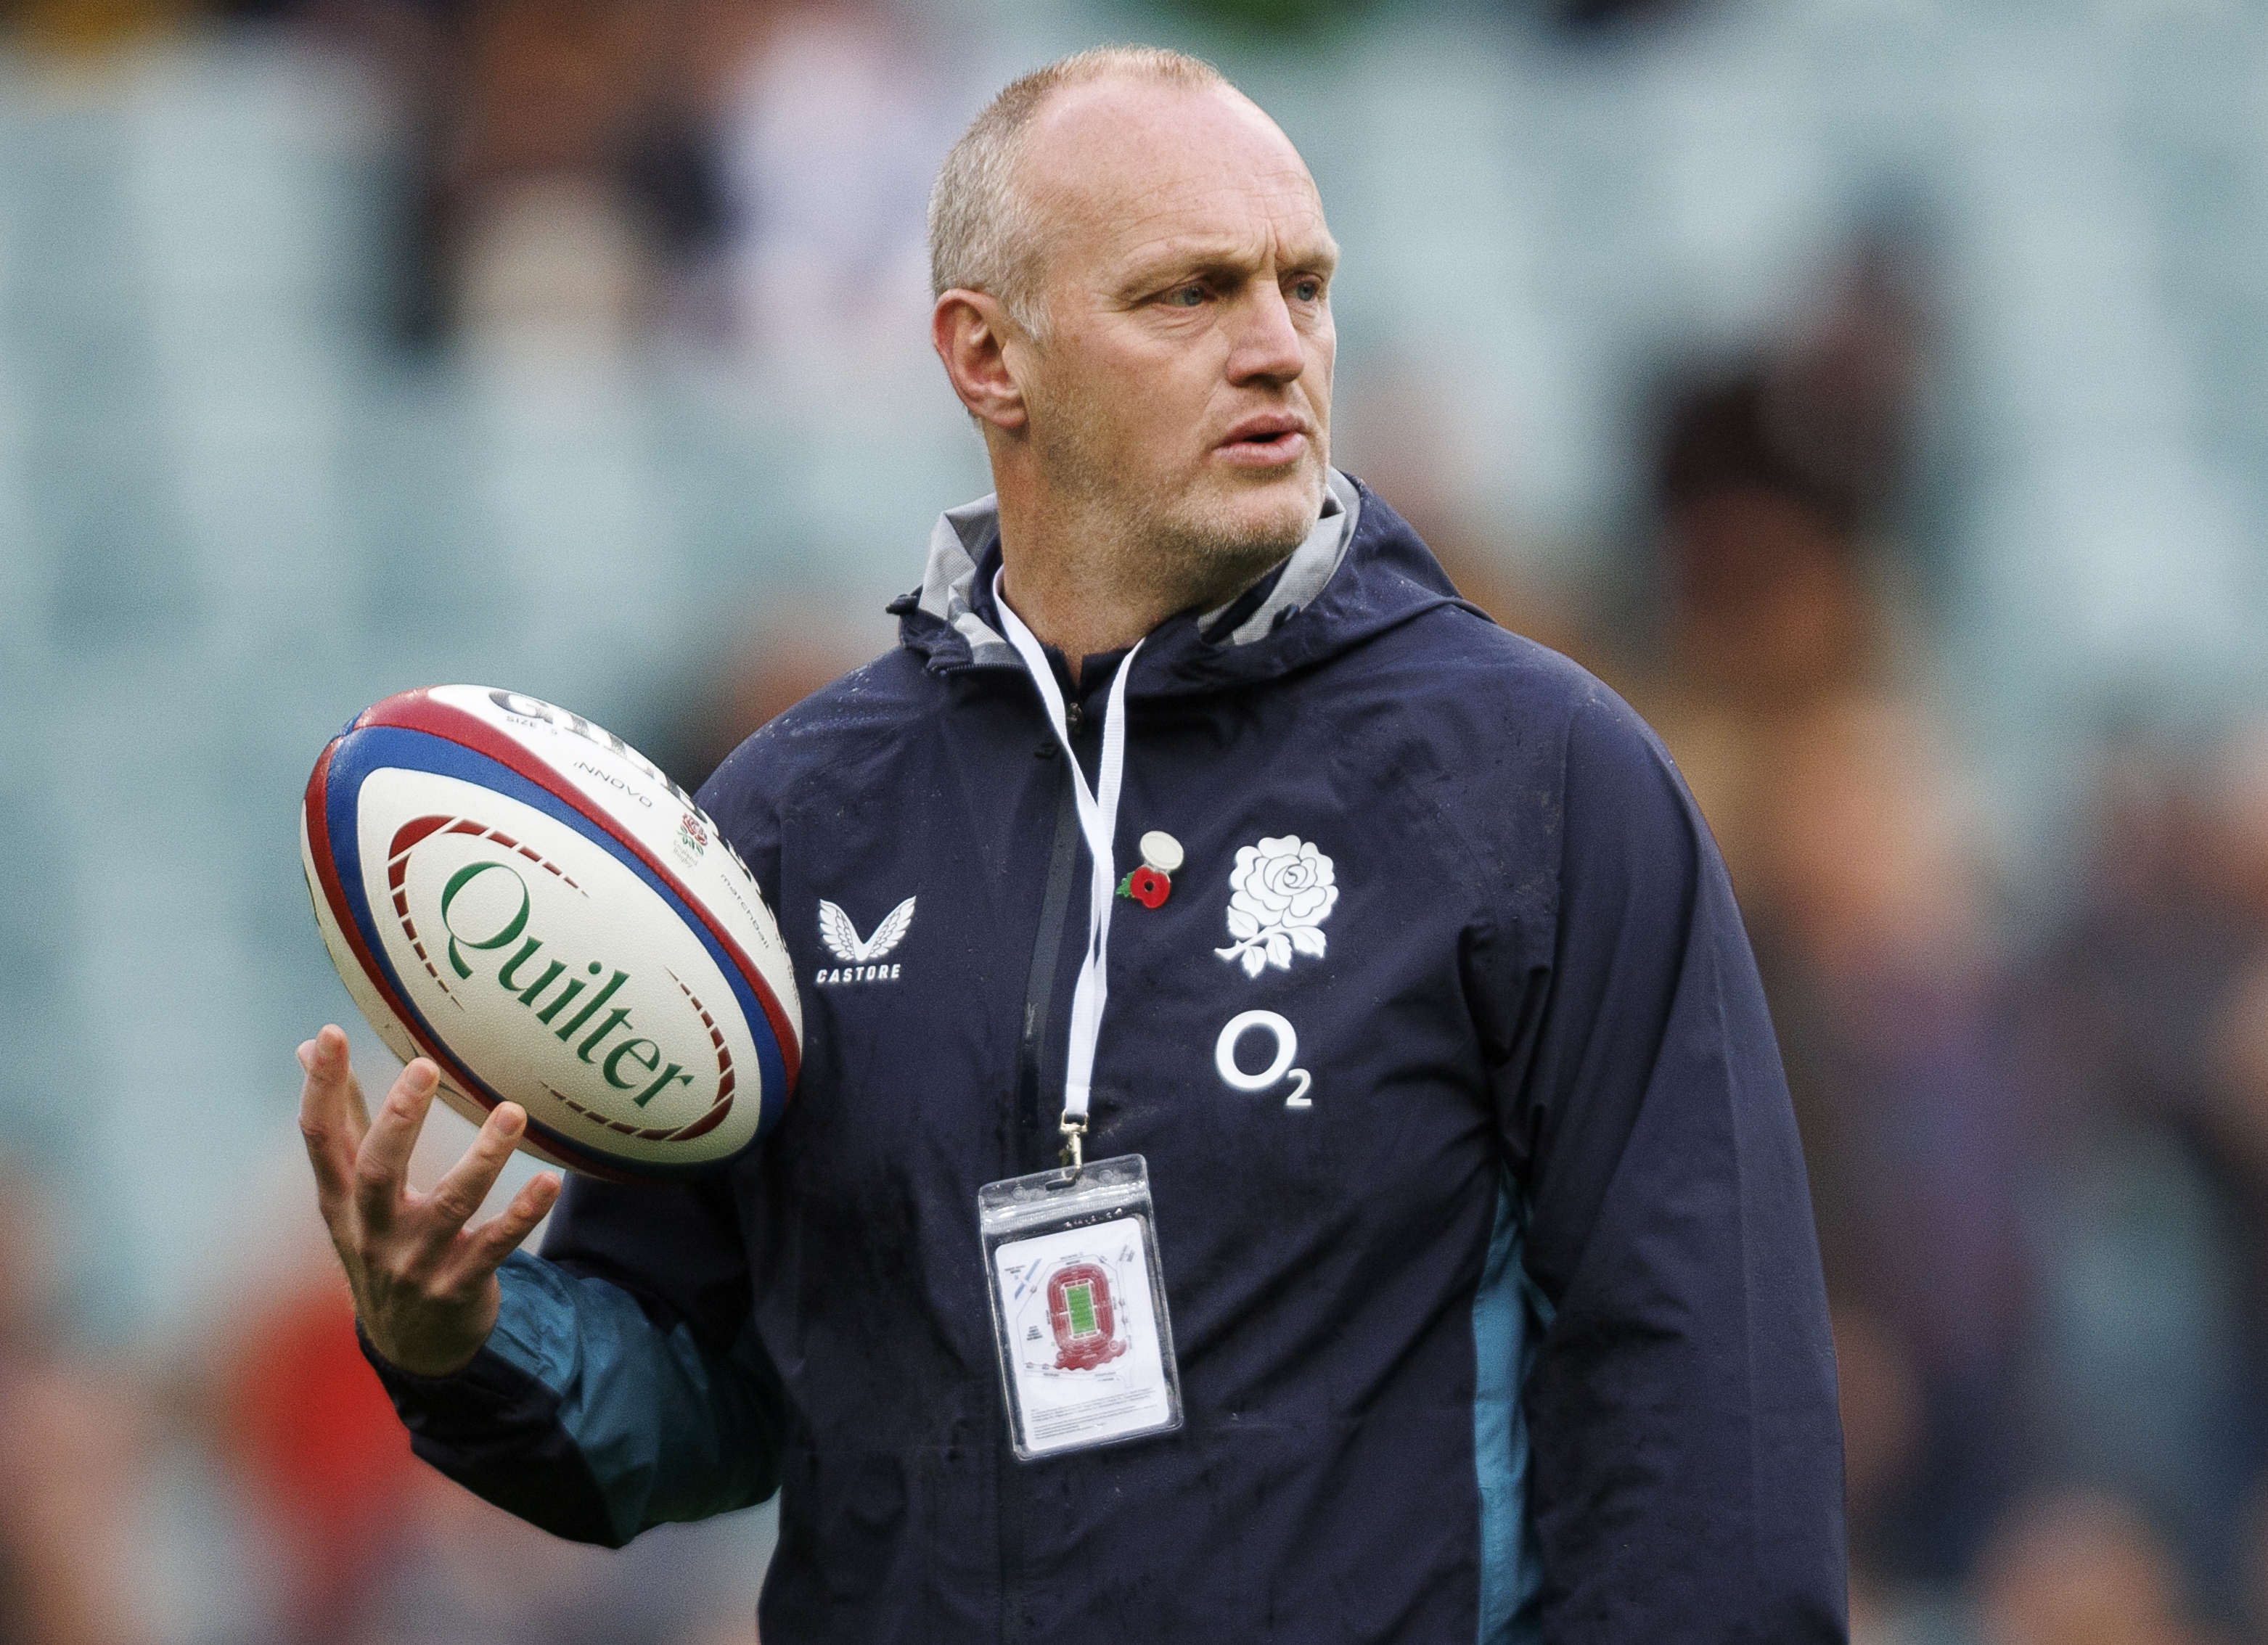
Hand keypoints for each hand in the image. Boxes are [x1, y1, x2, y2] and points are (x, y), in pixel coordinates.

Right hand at [297, 1024, 560, 1376]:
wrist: (411, 1346)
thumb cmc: (382, 1243)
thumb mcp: (350, 1194)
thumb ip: (341, 1120)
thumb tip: (305, 1048)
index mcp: (341, 1201)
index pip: (320, 1138)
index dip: (320, 1087)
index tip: (328, 1034)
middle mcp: (372, 1231)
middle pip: (377, 1171)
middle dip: (399, 1120)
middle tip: (425, 1065)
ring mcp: (415, 1263)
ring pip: (450, 1205)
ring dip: (483, 1159)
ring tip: (513, 1112)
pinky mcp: (460, 1286)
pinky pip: (495, 1247)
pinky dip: (522, 1215)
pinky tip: (550, 1182)